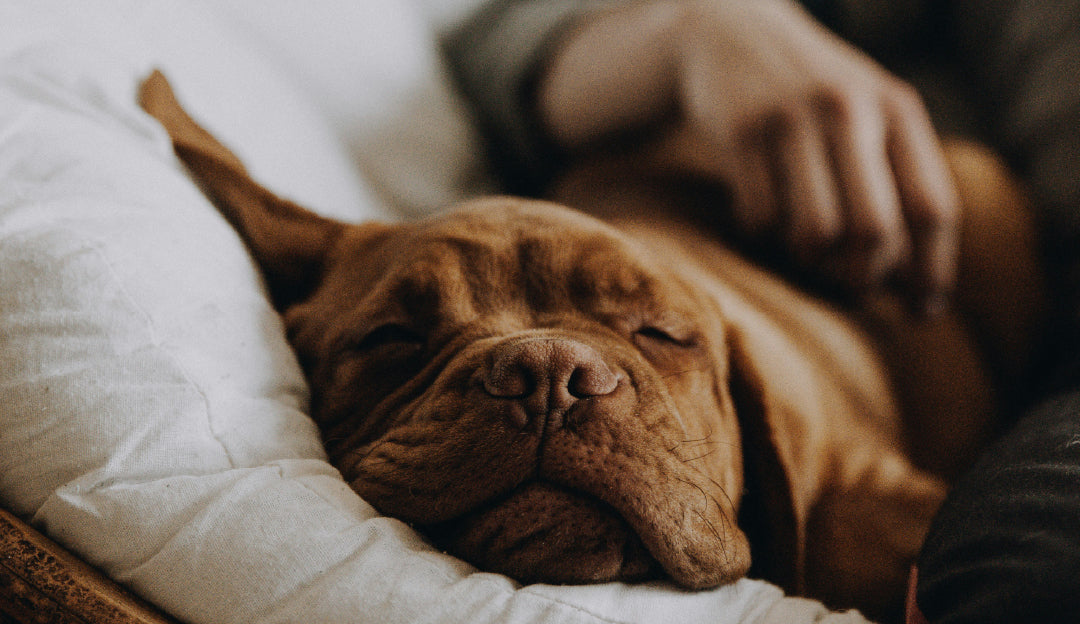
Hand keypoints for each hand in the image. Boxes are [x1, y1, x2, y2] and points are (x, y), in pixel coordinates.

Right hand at [537, 0, 958, 314]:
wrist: (729, 36)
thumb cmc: (809, 99)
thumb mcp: (866, 116)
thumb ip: (896, 180)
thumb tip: (917, 286)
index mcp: (896, 108)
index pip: (931, 209)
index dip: (931, 270)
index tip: (924, 310)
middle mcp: (849, 110)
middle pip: (874, 232)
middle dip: (865, 278)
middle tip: (854, 290)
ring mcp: (791, 121)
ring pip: (814, 234)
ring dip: (809, 262)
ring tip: (806, 253)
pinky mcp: (740, 133)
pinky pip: (760, 221)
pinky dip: (763, 237)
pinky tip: (765, 219)